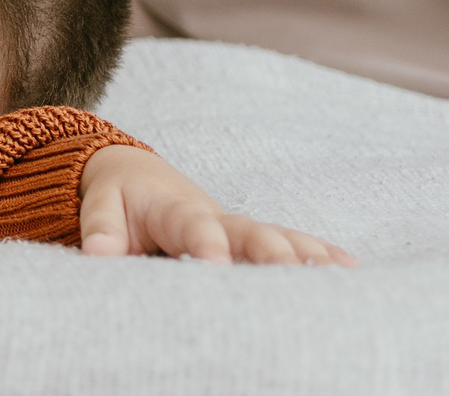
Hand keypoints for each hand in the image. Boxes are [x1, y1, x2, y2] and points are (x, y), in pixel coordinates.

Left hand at [78, 145, 356, 266]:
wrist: (134, 172)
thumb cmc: (119, 195)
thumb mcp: (99, 204)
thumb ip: (100, 228)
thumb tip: (96, 255)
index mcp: (176, 209)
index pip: (194, 226)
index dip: (206, 244)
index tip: (215, 263)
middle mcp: (217, 217)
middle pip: (249, 232)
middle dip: (270, 250)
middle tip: (288, 269)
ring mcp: (239, 229)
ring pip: (278, 237)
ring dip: (306, 255)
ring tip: (339, 276)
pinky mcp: (252, 239)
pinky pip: (291, 243)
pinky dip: (319, 254)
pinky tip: (352, 271)